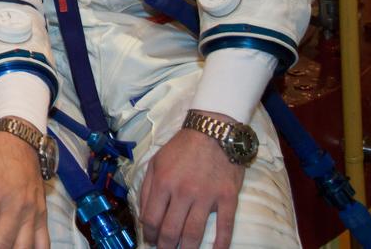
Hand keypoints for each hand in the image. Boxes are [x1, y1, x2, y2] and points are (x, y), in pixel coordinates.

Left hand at [139, 113, 245, 248]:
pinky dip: (220, 244)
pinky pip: (224, 227)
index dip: (149, 234)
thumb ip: (146, 188)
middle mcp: (183, 192)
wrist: (213, 132)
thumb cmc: (182, 148)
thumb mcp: (155, 162)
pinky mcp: (227, 198)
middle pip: (170, 231)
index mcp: (163, 183)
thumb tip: (143, 215)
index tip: (150, 240)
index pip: (151, 218)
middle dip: (165, 246)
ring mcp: (206, 196)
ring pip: (193, 233)